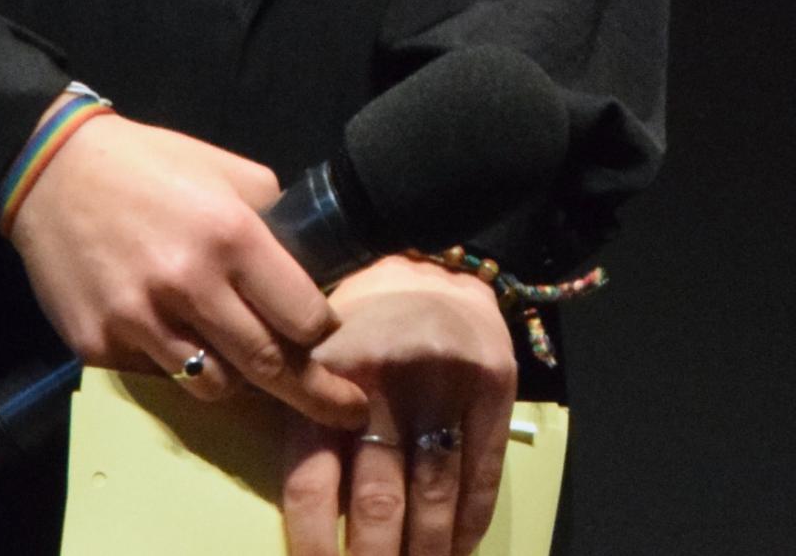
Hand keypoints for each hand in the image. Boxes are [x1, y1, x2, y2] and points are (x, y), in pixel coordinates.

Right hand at [5, 111, 368, 431]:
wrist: (53, 173)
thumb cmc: (151, 166)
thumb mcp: (228, 172)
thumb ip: (273, 222)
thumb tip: (309, 268)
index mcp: (230, 236)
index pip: (303, 317)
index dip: (322, 332)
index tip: (326, 336)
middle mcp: (188, 284)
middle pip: (268, 366)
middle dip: (315, 393)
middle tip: (347, 411)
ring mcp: (139, 322)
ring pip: (214, 386)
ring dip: (237, 379)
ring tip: (239, 357)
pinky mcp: (99, 346)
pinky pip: (158, 378)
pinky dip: (177, 366)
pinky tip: (172, 334)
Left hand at [279, 258, 517, 555]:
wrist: (434, 268)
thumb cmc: (359, 328)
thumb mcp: (313, 361)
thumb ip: (303, 426)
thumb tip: (310, 521)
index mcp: (326, 379)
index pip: (312, 483)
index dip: (313, 544)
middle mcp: (384, 381)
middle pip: (379, 498)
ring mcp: (444, 383)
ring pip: (434, 493)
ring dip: (427, 551)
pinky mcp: (492, 386)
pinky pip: (482, 472)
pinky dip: (471, 522)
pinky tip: (460, 549)